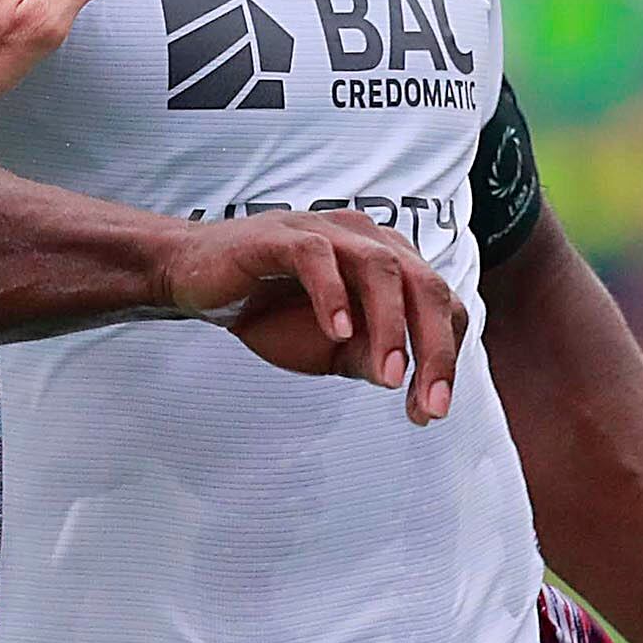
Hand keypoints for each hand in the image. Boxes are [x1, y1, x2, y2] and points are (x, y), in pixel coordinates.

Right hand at [149, 209, 463, 423]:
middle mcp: (368, 240)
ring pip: (382, 268)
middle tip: (430, 402)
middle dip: (435, 348)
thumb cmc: (271, 310)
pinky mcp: (283, 235)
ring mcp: (326, 232)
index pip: (439, 306)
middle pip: (425, 286)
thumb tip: (408, 384)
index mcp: (390, 264)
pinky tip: (338, 333)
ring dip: (391, 326)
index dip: (445, 358)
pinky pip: (318, 257)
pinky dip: (334, 296)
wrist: (197, 281)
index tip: (430, 411)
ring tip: (389, 375)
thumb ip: (372, 358)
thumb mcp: (331, 349)